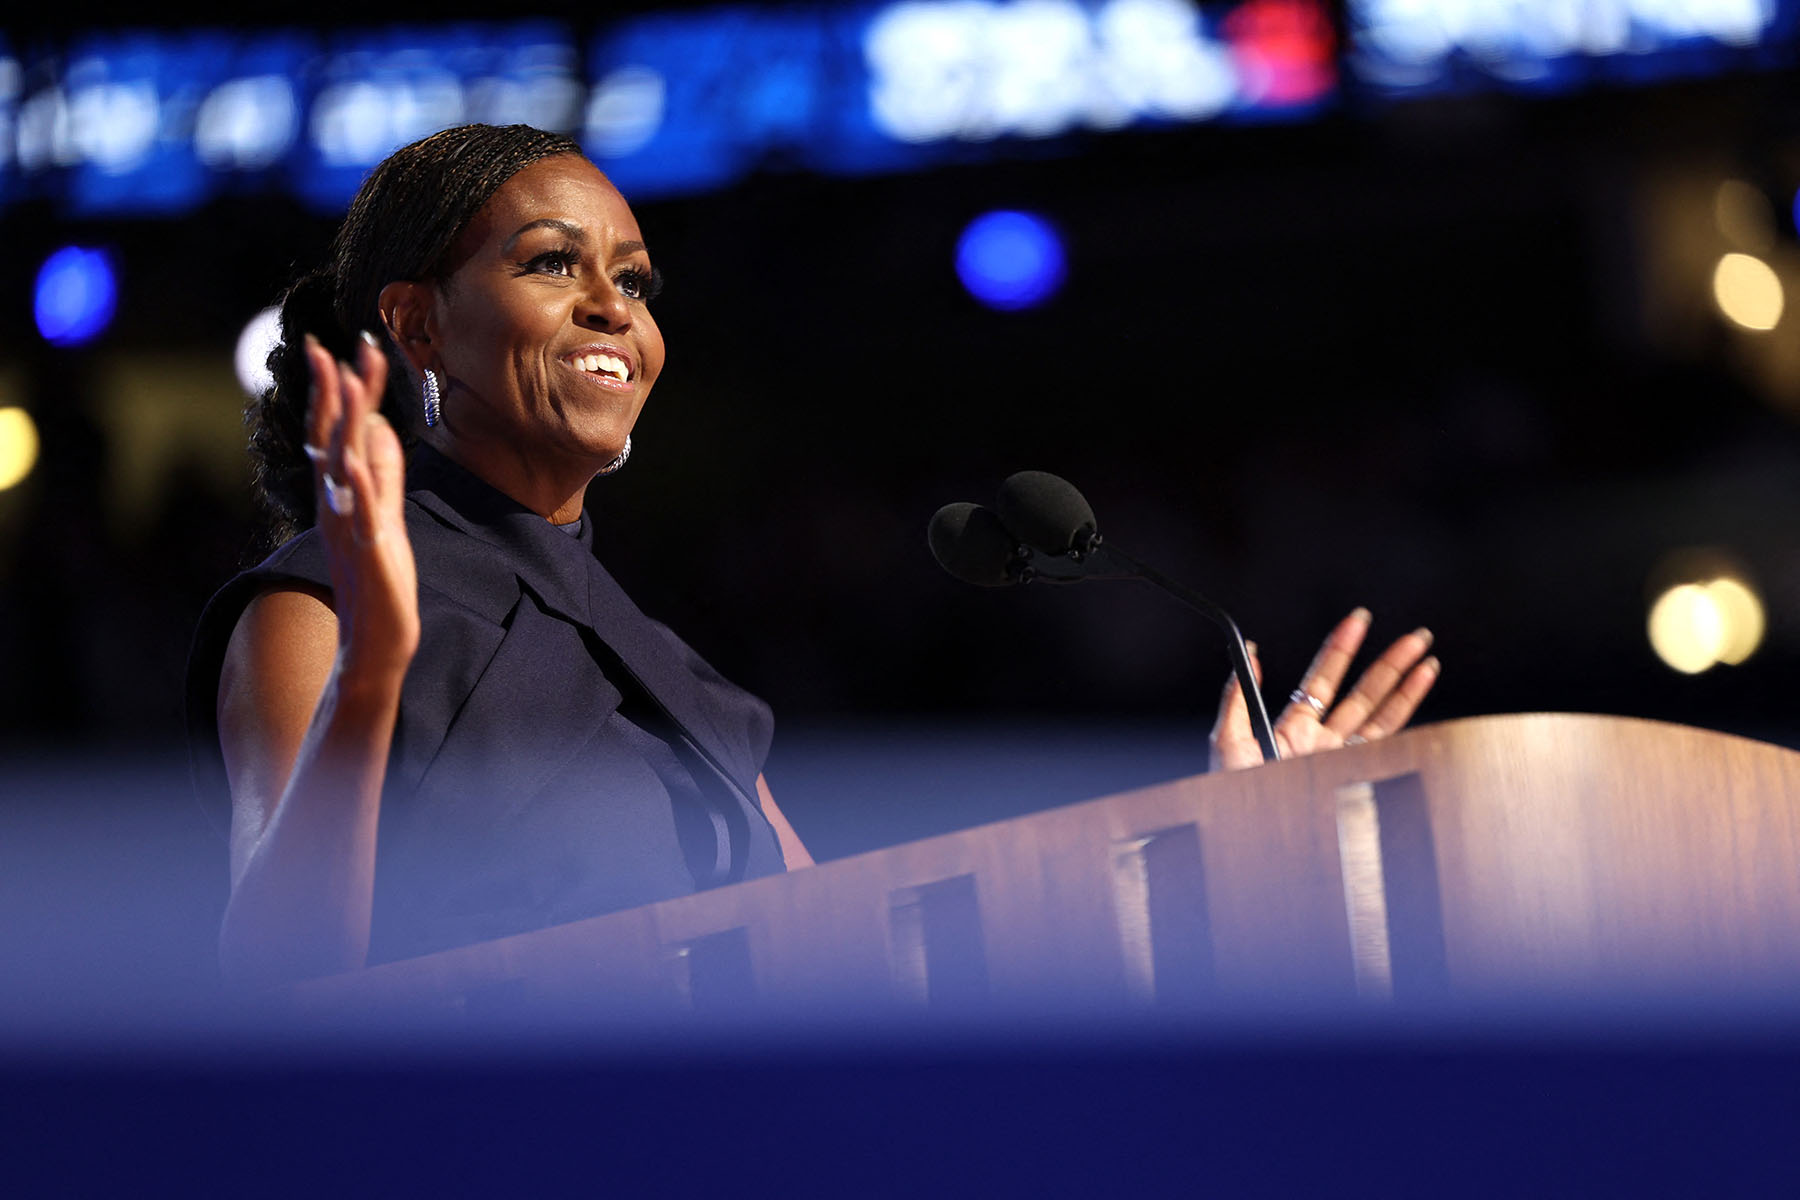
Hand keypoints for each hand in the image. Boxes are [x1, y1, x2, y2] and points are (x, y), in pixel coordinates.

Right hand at [304, 332, 419, 678]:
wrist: (373, 645)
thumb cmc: (380, 582)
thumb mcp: (384, 517)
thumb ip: (384, 475)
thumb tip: (382, 430)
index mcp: (340, 496)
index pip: (332, 434)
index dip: (333, 392)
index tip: (336, 350)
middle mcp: (337, 506)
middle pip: (330, 439)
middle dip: (332, 393)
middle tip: (331, 348)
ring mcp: (351, 527)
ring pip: (342, 465)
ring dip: (344, 422)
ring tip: (347, 381)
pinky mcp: (370, 551)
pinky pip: (362, 511)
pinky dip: (359, 482)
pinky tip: (355, 457)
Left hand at [1209, 607, 1438, 770]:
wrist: (1247, 831)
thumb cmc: (1231, 793)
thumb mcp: (1228, 739)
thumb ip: (1237, 694)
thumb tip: (1249, 651)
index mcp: (1294, 729)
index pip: (1323, 679)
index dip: (1341, 649)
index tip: (1357, 621)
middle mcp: (1323, 743)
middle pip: (1362, 693)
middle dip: (1389, 663)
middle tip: (1413, 638)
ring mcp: (1340, 760)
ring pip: (1380, 715)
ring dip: (1405, 686)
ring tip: (1425, 660)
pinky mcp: (1352, 776)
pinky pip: (1384, 743)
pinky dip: (1404, 718)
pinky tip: (1419, 695)